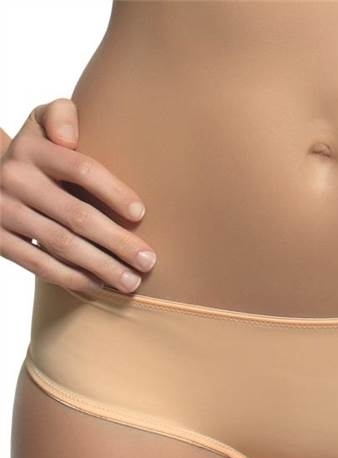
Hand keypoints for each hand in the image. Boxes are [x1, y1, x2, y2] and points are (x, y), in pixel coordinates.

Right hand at [0, 97, 155, 292]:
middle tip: (149, 260)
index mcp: (32, 148)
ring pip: (61, 245)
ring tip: (132, 281)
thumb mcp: (43, 121)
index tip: (141, 214)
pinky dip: (72, 278)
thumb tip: (67, 139)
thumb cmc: (39, 151)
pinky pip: (39, 265)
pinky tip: (99, 286)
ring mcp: (3, 211)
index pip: (81, 169)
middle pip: (76, 215)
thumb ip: (61, 116)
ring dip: (101, 266)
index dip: (114, 192)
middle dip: (117, 241)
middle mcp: (14, 178)